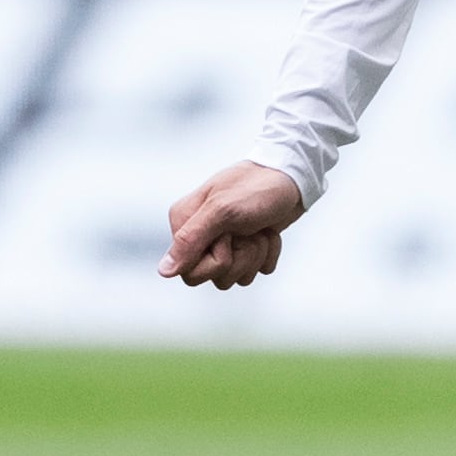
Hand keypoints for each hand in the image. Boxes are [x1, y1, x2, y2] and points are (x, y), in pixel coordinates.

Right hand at [161, 160, 305, 289]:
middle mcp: (200, 235)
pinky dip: (269, 252)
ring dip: (256, 253)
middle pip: (214, 277)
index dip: (215, 261)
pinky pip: (257, 271)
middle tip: (247, 230)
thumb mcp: (222, 211)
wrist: (291, 177)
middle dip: (240, 258)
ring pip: (236, 277)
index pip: (188, 272)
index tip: (228, 236)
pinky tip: (269, 232)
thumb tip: (164, 271)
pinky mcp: (246, 248)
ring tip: (259, 228)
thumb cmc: (256, 188)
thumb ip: (190, 240)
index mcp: (185, 222)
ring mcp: (224, 243)